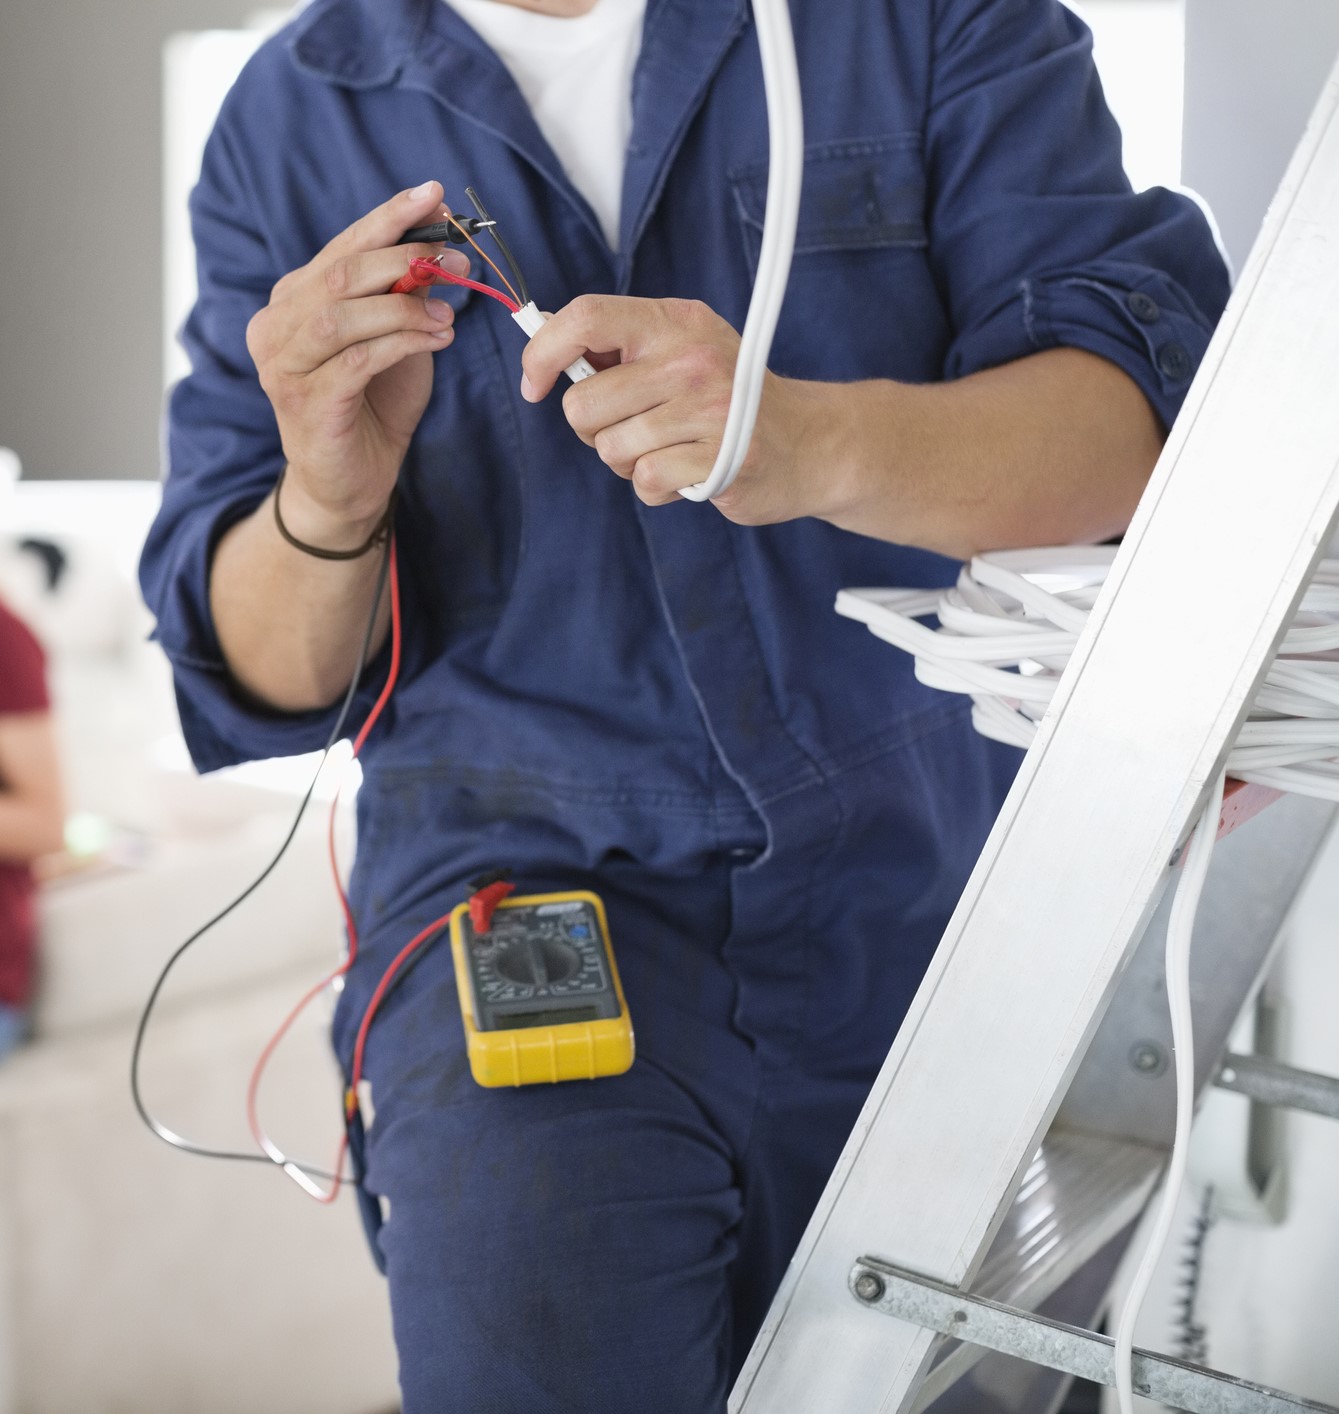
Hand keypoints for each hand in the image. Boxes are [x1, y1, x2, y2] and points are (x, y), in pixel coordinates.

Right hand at [245, 181, 470, 548]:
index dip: (387, 219)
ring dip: (404, 307)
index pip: (341, 247)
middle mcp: (276, 326)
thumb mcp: (393, 342)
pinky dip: (401, 342)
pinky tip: (434, 341)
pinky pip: (357, 359)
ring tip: (448, 315)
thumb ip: (404, 300)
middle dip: (405, 259)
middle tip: (457, 262)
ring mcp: (283, 366)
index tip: (432, 194)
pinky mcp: (306, 403)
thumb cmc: (371, 408)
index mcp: (292, 301)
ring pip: (343, 314)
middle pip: (340, 273)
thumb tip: (442, 254)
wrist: (349, 484)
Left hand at [520, 296, 838, 524]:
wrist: (809, 444)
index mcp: (675, 321)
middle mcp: (691, 356)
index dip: (543, 353)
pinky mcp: (719, 457)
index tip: (534, 386)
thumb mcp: (683, 352)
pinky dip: (657, 489)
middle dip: (595, 430)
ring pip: (610, 448)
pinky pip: (645, 480)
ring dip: (629, 462)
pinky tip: (688, 474)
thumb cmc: (730, 401)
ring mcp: (709, 407)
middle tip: (635, 429)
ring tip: (671, 450)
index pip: (585, 317)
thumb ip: (622, 349)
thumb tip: (546, 346)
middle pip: (584, 403)